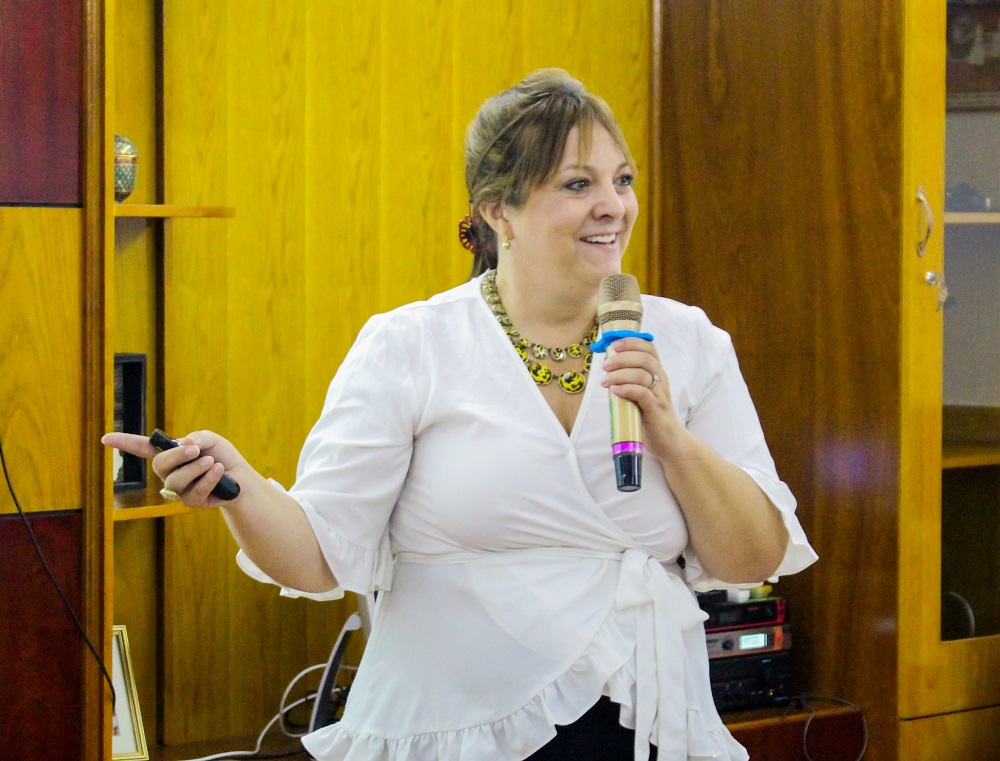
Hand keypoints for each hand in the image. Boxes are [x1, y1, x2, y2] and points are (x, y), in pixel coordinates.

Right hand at [101, 430, 248, 507]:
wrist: (240, 478)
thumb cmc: (222, 456)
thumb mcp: (212, 440)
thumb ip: (199, 437)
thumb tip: (185, 442)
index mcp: (170, 454)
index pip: (142, 448)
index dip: (124, 443)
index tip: (105, 438)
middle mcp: (169, 472)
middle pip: (159, 465)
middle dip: (176, 455)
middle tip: (195, 449)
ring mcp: (178, 489)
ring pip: (175, 481)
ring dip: (195, 468)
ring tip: (211, 462)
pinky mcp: (191, 502)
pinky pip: (194, 492)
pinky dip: (208, 479)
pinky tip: (218, 471)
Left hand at [600, 337, 687, 460]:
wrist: (669, 441)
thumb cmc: (651, 415)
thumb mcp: (641, 393)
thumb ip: (629, 380)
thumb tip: (607, 369)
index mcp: (657, 373)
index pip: (649, 348)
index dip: (631, 342)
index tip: (614, 345)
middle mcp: (661, 380)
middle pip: (644, 358)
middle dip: (621, 358)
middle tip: (605, 366)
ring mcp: (660, 395)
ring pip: (642, 375)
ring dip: (620, 375)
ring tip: (605, 382)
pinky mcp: (656, 410)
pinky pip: (643, 394)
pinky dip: (627, 389)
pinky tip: (615, 391)